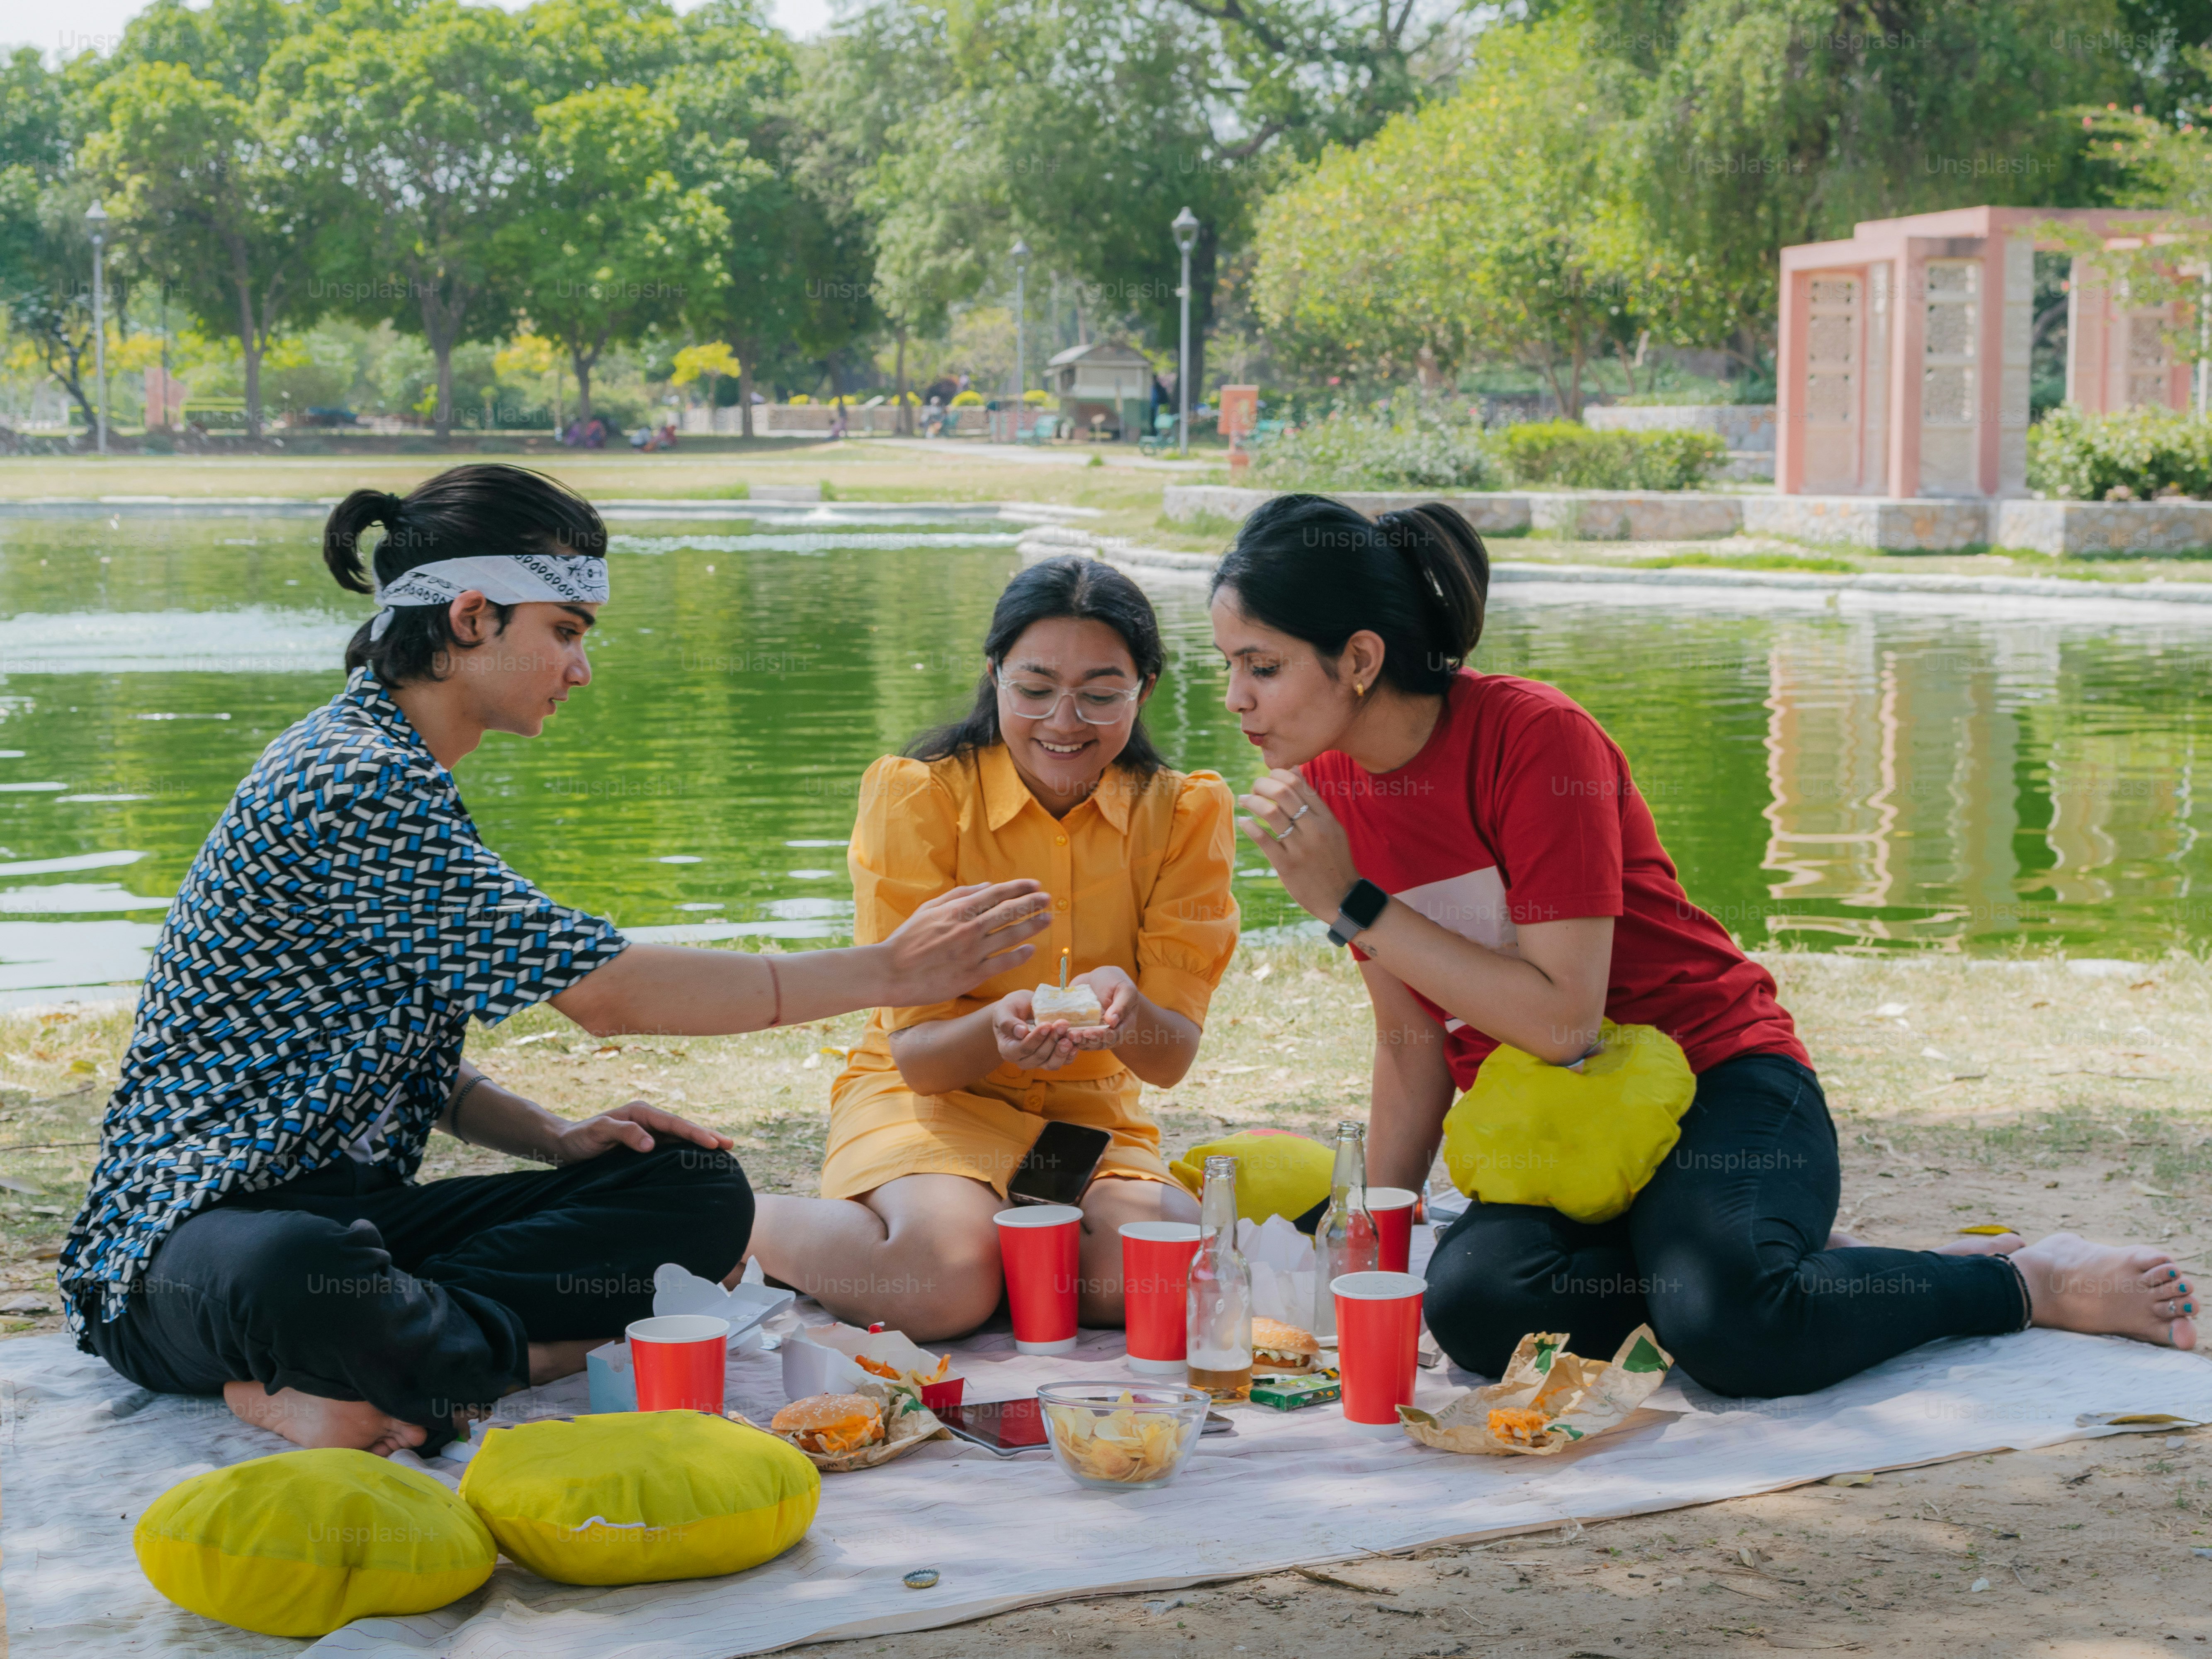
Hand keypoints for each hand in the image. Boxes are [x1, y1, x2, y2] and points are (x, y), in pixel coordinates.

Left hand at [550, 1100, 733, 1164]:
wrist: (564, 1145)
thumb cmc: (579, 1138)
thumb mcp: (598, 1132)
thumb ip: (624, 1134)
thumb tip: (652, 1144)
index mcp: (640, 1113)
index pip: (673, 1124)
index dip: (694, 1133)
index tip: (712, 1143)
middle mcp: (647, 1120)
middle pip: (682, 1128)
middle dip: (706, 1135)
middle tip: (731, 1145)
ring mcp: (647, 1132)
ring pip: (679, 1138)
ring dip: (700, 1144)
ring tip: (723, 1150)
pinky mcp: (644, 1146)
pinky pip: (670, 1148)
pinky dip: (687, 1152)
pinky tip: (698, 1161)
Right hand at [882, 880, 1051, 1004]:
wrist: (891, 972)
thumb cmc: (907, 939)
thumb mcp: (929, 909)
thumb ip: (959, 895)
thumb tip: (987, 886)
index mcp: (958, 910)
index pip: (997, 894)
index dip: (1019, 888)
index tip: (1035, 885)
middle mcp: (968, 928)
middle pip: (1009, 912)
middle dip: (1033, 903)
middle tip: (1048, 899)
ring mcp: (972, 952)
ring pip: (1011, 936)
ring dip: (1032, 925)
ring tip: (1048, 919)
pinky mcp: (971, 975)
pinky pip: (1003, 963)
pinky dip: (1019, 955)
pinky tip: (1031, 950)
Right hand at [990, 989, 1079, 1070]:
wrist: (1022, 1011)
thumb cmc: (1012, 1008)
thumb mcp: (1005, 1009)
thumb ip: (1008, 1021)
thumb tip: (1020, 1032)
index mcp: (1008, 1049)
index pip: (1022, 1048)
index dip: (1036, 1038)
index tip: (1047, 1024)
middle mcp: (1022, 1059)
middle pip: (1038, 1056)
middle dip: (1052, 1040)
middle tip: (1063, 1024)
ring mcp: (1038, 1062)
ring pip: (1051, 1064)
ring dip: (1062, 1051)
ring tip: (1071, 1036)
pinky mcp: (1051, 1059)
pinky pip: (1062, 1062)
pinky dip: (1070, 1055)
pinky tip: (1075, 1044)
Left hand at [1065, 966, 1137, 1049]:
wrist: (1099, 979)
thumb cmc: (1115, 982)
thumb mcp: (1124, 989)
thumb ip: (1121, 1005)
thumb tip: (1112, 1021)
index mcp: (1123, 1026)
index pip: (1113, 1037)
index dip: (1101, 1037)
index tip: (1089, 1032)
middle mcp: (1109, 1033)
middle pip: (1098, 1043)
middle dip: (1084, 1040)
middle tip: (1073, 1035)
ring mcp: (1094, 1032)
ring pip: (1085, 1043)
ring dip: (1075, 1041)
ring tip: (1065, 1034)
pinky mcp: (1081, 1029)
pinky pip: (1074, 1037)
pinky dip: (1066, 1036)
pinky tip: (1058, 1032)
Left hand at [1236, 768, 1361, 922]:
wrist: (1342, 898)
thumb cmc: (1334, 861)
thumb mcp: (1331, 828)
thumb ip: (1313, 801)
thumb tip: (1293, 771)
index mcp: (1326, 818)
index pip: (1298, 784)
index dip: (1277, 775)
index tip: (1268, 778)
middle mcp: (1314, 829)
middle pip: (1282, 793)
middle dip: (1261, 785)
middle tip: (1253, 789)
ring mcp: (1301, 847)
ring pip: (1271, 813)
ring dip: (1252, 802)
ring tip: (1244, 800)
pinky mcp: (1287, 865)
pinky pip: (1264, 840)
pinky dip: (1250, 826)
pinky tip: (1244, 821)